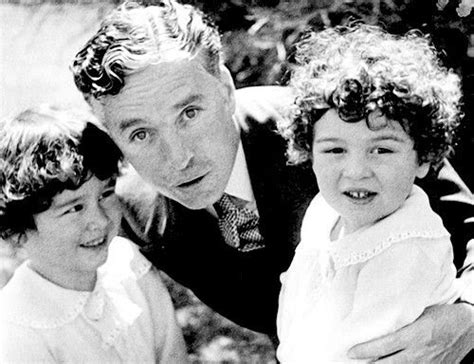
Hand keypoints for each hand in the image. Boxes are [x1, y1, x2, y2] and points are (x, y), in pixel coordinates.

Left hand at [347, 303, 473, 362]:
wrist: (468, 330)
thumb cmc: (443, 316)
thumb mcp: (420, 313)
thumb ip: (402, 320)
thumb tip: (379, 319)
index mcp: (414, 335)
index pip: (383, 346)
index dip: (365, 350)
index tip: (350, 352)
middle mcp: (417, 353)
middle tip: (351, 362)